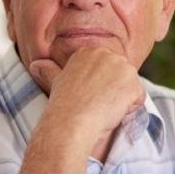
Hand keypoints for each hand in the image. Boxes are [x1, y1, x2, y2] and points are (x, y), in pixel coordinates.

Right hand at [30, 47, 144, 147]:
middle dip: (113, 93)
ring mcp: (122, 67)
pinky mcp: (133, 84)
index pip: (108, 70)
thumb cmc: (63, 106)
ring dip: (121, 102)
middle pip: (122, 77)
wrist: (71, 122)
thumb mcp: (56, 82)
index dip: (101, 88)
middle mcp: (107, 54)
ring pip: (131, 88)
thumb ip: (50, 71)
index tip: (89, 97)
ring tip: (102, 108)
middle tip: (96, 104)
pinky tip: (112, 112)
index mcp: (90, 51)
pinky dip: (129, 110)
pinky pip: (139, 100)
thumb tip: (36, 65)